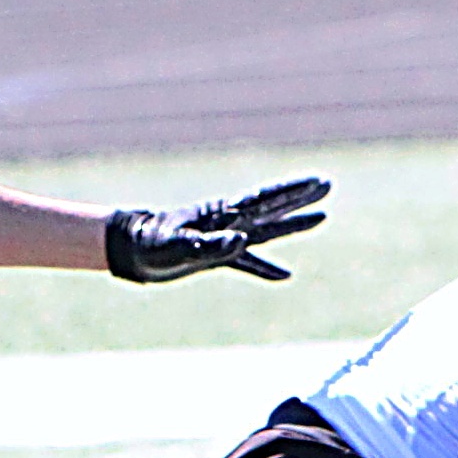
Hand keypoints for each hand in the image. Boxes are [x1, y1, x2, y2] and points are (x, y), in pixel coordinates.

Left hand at [106, 177, 330, 282]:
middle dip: (300, 196)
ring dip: (293, 225)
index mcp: (222, 213)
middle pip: (273, 207)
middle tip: (327, 184)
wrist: (130, 251)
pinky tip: (285, 275)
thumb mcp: (178, 245)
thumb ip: (209, 243)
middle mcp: (229, 221)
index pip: (264, 200)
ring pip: (267, 231)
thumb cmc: (151, 245)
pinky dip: (265, 268)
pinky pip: (248, 263)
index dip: (291, 191)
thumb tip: (240, 240)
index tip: (316, 181)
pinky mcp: (216, 257)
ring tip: (322, 217)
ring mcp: (225, 238)